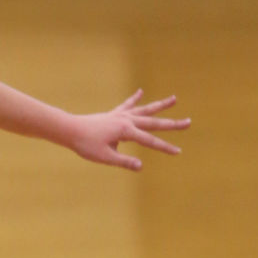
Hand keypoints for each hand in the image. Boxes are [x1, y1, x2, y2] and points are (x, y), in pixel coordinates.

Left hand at [67, 90, 189, 170]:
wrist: (69, 130)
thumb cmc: (85, 145)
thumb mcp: (105, 157)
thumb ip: (124, 162)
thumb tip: (141, 166)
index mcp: (126, 131)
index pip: (151, 141)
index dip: (165, 147)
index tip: (179, 151)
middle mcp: (126, 120)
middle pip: (154, 122)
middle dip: (172, 124)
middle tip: (189, 122)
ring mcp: (120, 115)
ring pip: (145, 109)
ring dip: (160, 105)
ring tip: (175, 98)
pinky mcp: (114, 114)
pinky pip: (127, 105)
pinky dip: (134, 99)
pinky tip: (141, 91)